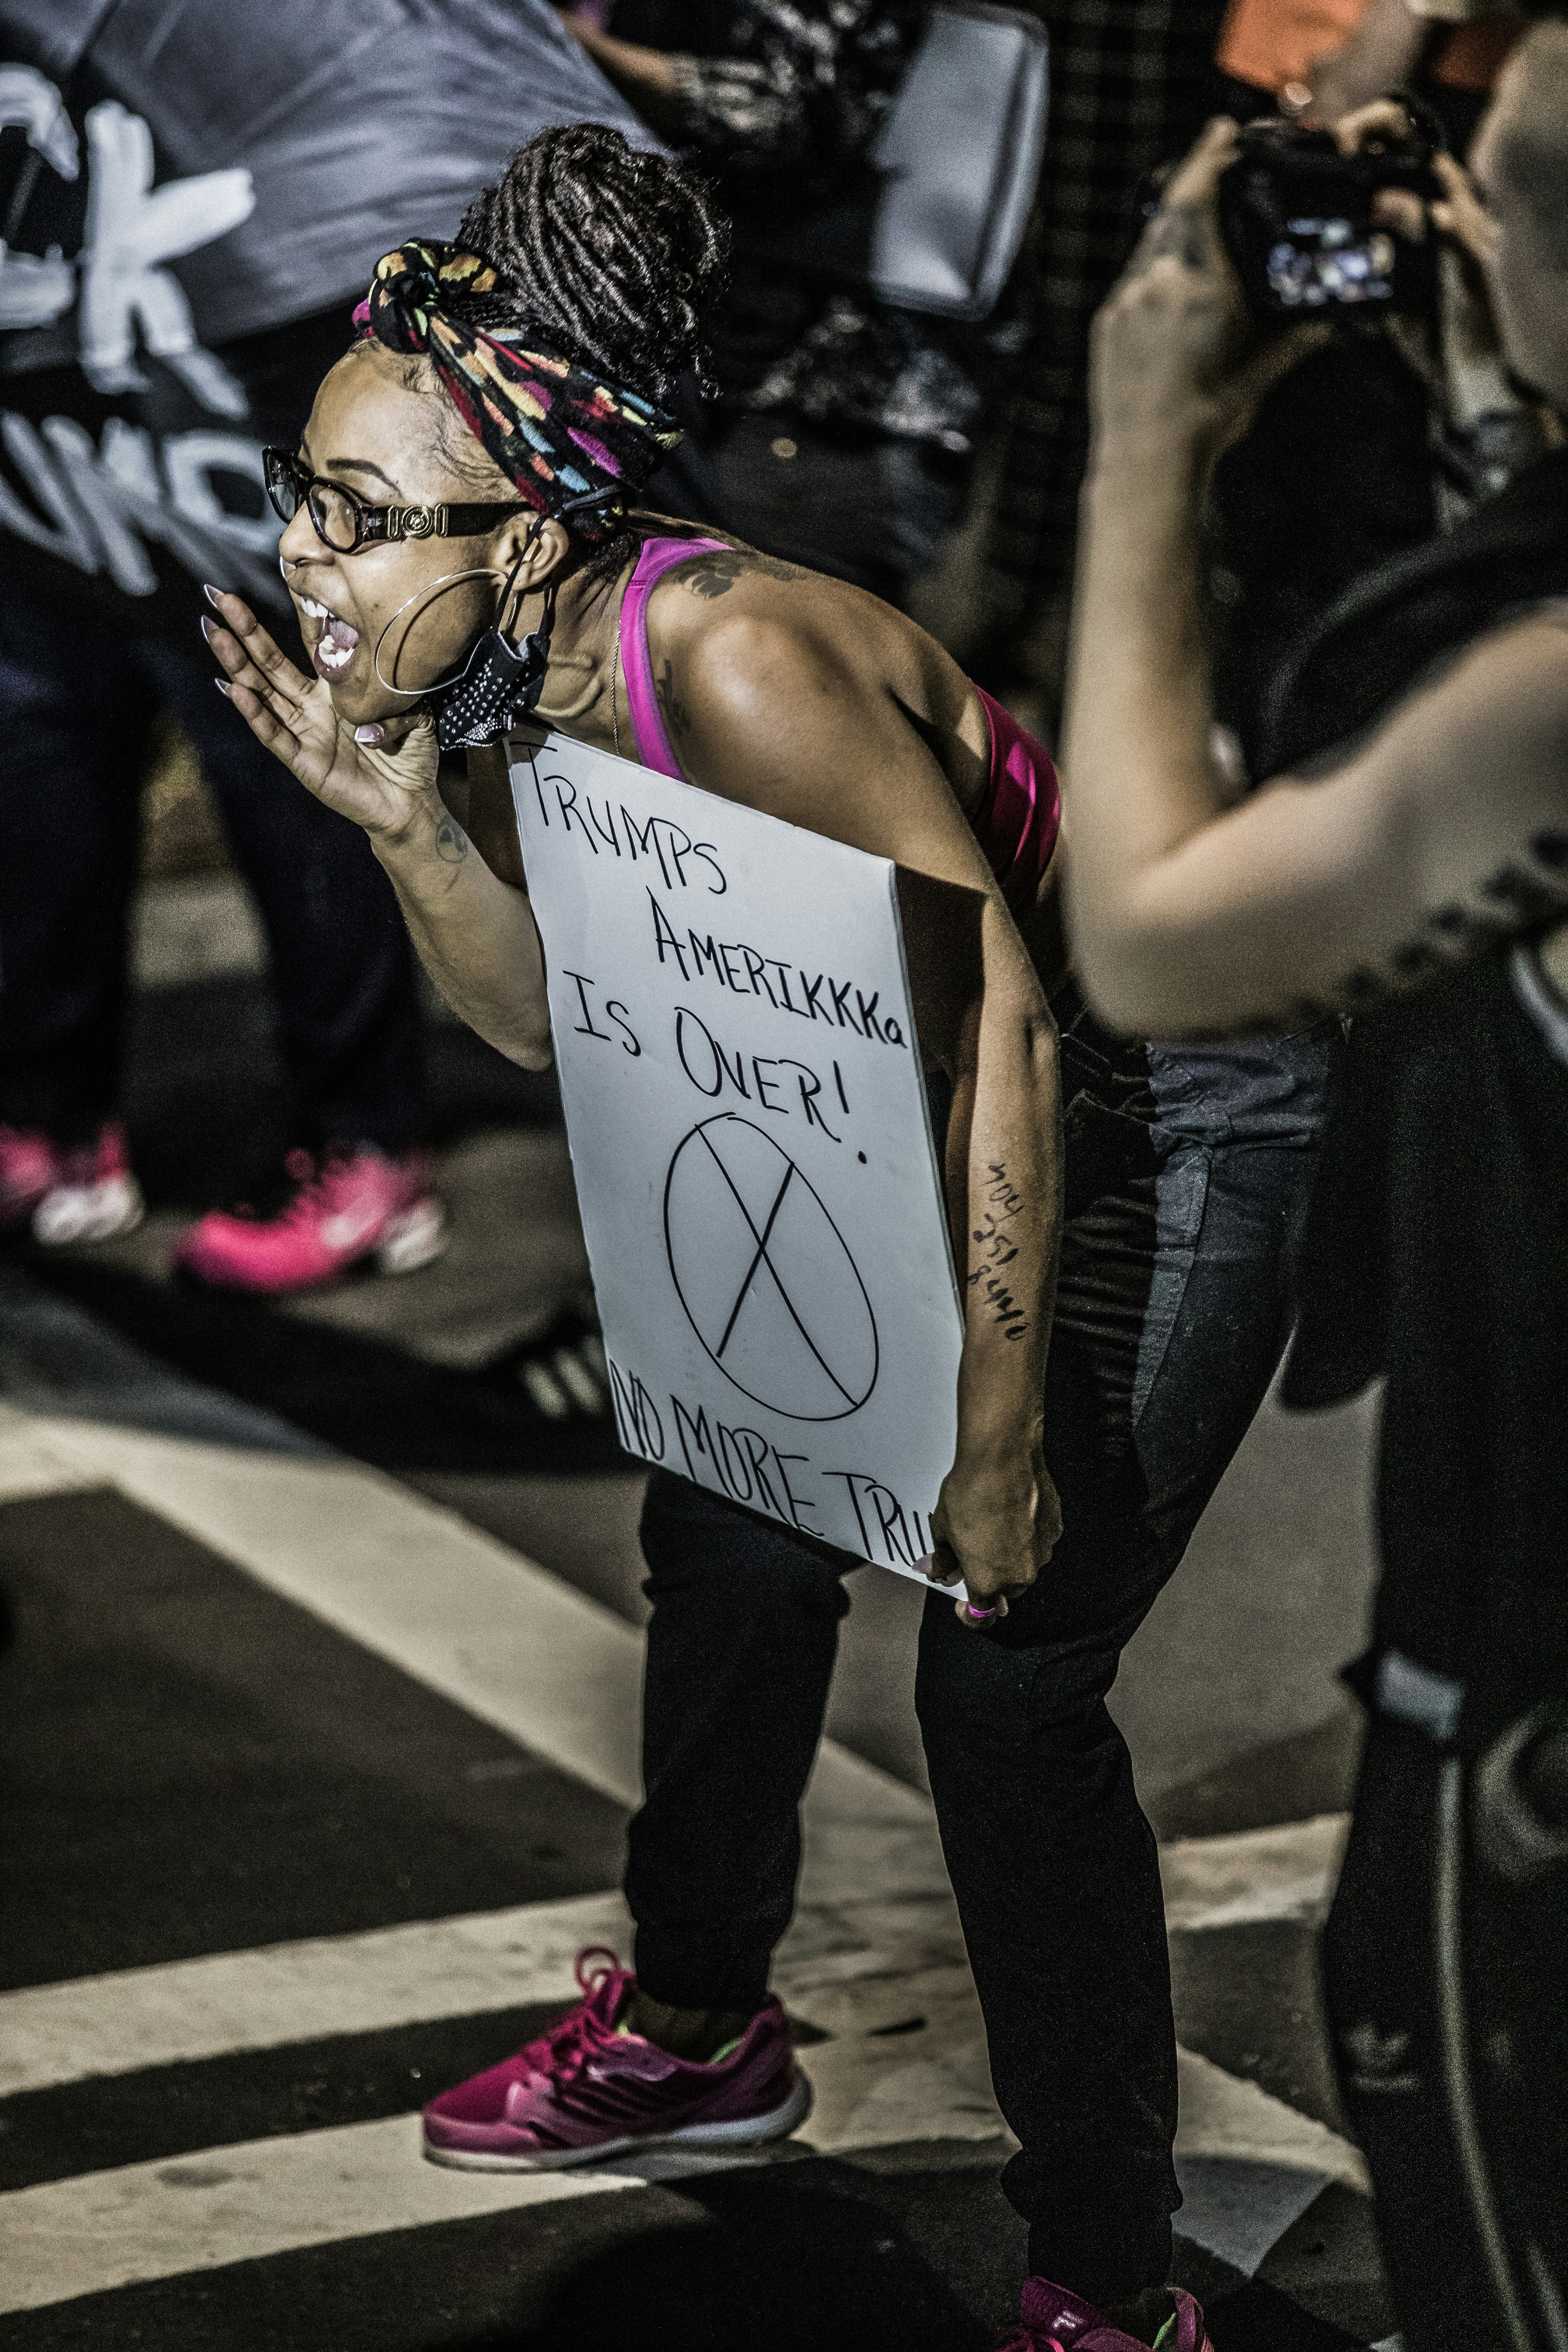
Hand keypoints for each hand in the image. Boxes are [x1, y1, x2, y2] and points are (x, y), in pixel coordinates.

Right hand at [201, 589, 440, 843]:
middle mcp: (311, 705)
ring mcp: (303, 732)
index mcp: (335, 687)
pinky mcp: (302, 761)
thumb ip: (394, 681)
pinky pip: (274, 734)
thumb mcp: (412, 707)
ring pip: (261, 691)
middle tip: (216, 596)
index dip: (289, 614)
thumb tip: (375, 661)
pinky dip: (253, 712)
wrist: (411, 803)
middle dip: (242, 629)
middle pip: (268, 661)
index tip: (270, 578)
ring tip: (214, 631)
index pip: (306, 643)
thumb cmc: (410, 753)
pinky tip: (233, 689)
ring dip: (236, 662)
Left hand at [926, 1448, 1061, 1631]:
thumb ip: (943, 1558)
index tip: (961, 1604)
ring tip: (992, 1524)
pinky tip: (1011, 1512)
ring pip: (1022, 1567)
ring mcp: (1041, 1553)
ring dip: (1008, 1556)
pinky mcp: (1054, 1530)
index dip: (970, 1615)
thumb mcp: (942, 1529)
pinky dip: (1025, 1536)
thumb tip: (939, 1570)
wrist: (1002, 1458)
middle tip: (971, 1551)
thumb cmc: (969, 1493)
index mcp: (988, 1581)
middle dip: (988, 1578)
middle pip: (1003, 1590)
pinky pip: (1037, 1543)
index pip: (982, 1616)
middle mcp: (1020, 1574)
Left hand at [1090, 121, 1322, 464]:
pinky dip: (1153, 267)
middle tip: (1213, 165)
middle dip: (1193, 183)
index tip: (1222, 129)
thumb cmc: (1206, 418)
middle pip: (1171, 211)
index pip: (1198, 197)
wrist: (1146, 458)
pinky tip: (1169, 282)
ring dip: (1172, 228)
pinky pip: (1133, 279)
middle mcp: (1156, 281)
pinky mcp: (1107, 322)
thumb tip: (1326, 321)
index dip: (1210, 155)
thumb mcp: (1260, 372)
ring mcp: (1126, 300)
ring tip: (1196, 225)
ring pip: (1149, 243)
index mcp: (1199, 283)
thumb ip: (1295, 338)